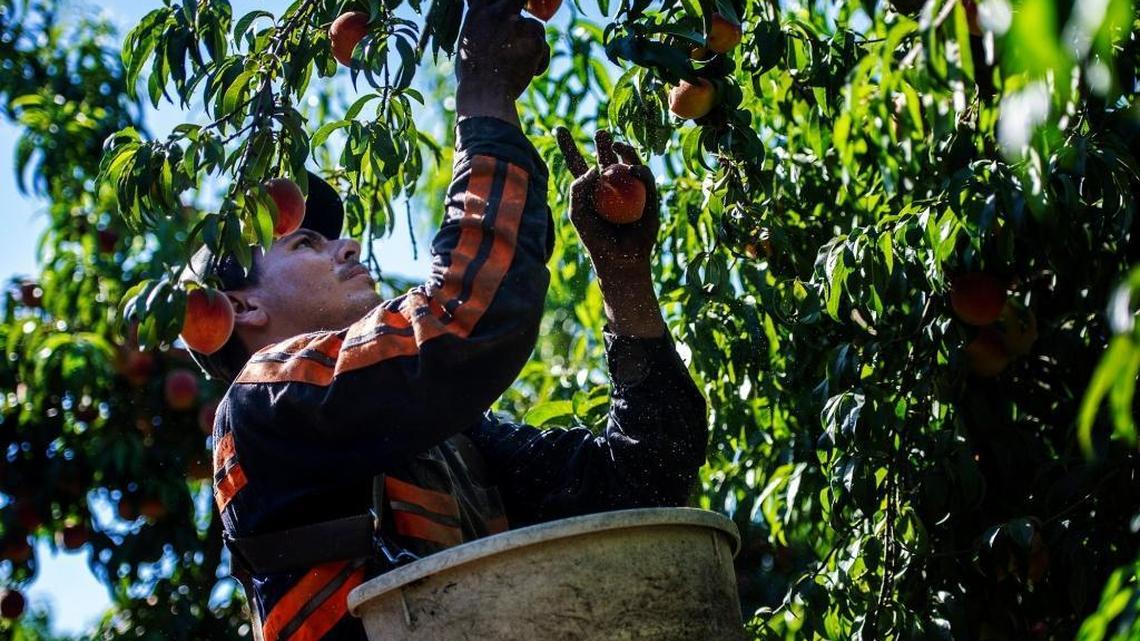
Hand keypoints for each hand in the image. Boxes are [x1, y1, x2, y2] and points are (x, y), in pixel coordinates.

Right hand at [456, 0, 549, 123]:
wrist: (485, 93)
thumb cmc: (472, 75)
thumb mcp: (468, 42)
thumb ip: (483, 26)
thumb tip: (491, 21)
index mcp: (478, 12)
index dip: (506, 3)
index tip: (509, 13)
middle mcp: (499, 12)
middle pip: (518, 0)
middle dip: (522, 16)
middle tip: (522, 32)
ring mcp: (519, 24)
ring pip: (535, 27)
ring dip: (532, 42)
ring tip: (518, 65)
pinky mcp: (536, 40)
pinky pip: (544, 48)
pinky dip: (539, 61)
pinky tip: (527, 73)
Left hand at [555, 127, 660, 278]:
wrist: (620, 257)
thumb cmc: (595, 238)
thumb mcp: (578, 213)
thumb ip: (578, 189)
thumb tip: (595, 168)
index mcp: (589, 188)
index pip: (576, 162)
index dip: (568, 146)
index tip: (559, 128)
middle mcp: (609, 185)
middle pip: (604, 156)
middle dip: (603, 142)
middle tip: (600, 133)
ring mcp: (630, 188)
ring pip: (626, 161)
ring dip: (623, 148)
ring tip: (614, 143)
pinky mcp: (647, 195)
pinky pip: (644, 177)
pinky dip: (638, 169)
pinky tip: (631, 167)